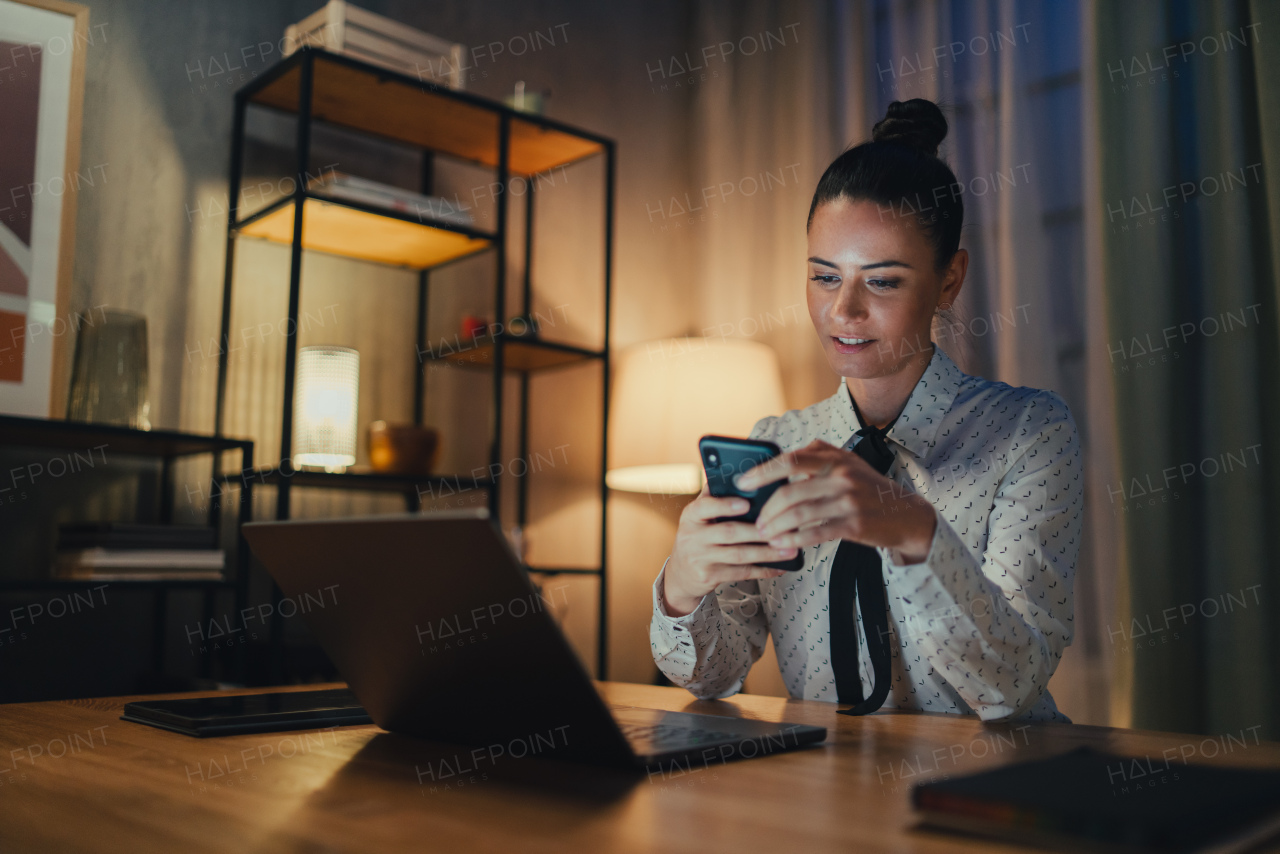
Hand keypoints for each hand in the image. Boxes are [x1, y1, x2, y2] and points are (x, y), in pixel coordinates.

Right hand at [662, 482, 798, 616]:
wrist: (681, 573)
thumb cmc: (697, 536)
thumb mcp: (697, 515)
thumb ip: (714, 495)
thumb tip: (733, 469)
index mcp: (691, 515)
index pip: (705, 506)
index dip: (725, 505)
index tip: (745, 503)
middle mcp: (692, 536)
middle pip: (729, 532)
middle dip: (759, 531)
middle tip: (784, 528)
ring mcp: (700, 558)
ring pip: (739, 555)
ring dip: (767, 553)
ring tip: (790, 550)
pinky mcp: (709, 576)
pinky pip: (741, 573)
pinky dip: (763, 570)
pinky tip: (780, 567)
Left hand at [734, 439, 936, 562]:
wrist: (907, 514)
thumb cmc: (871, 490)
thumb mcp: (849, 463)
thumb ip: (818, 459)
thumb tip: (780, 464)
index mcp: (836, 458)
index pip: (791, 460)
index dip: (763, 471)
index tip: (744, 482)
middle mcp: (842, 475)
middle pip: (790, 491)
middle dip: (767, 509)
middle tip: (756, 520)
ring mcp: (849, 499)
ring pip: (799, 513)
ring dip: (777, 526)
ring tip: (765, 534)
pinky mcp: (854, 523)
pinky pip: (815, 532)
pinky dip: (795, 539)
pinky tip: (783, 543)